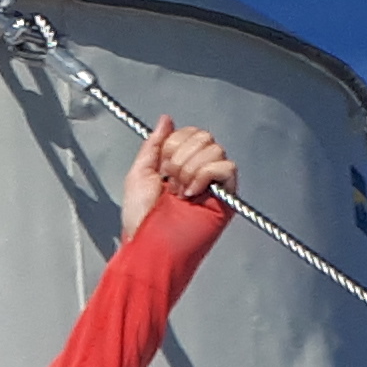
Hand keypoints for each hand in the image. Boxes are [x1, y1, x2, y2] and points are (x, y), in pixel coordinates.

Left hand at [116, 119, 235, 240]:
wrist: (148, 245)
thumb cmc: (141, 221)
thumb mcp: (139, 173)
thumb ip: (154, 144)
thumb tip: (166, 121)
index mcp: (179, 165)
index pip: (189, 132)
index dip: (173, 144)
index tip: (161, 167)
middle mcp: (198, 172)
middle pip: (204, 136)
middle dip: (180, 157)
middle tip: (170, 181)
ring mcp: (213, 184)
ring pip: (215, 149)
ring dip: (189, 169)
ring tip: (179, 191)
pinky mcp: (226, 197)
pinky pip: (227, 167)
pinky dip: (205, 175)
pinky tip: (191, 193)